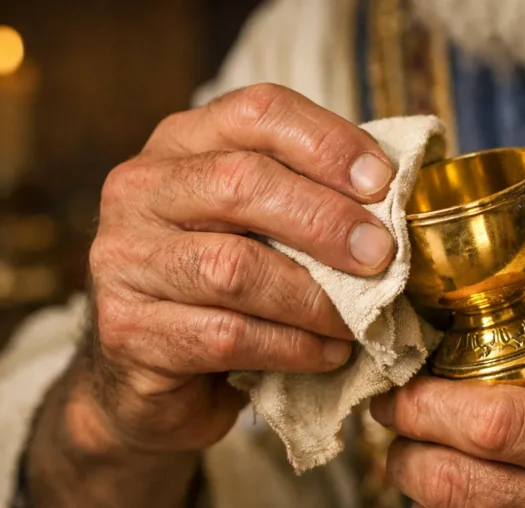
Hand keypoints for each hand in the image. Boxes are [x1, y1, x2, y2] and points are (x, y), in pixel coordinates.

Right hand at [83, 84, 395, 453]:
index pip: (257, 112)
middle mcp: (141, 189)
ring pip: (233, 267)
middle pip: (241, 182)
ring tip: (360, 320)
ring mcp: (125, 260)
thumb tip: (399, 202)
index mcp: (182, 144)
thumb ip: (311, 202)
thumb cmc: (225, 291)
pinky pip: (227, 334)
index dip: (327, 142)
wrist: (149, 377)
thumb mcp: (263, 229)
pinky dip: (293, 347)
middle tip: (381, 256)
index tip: (383, 184)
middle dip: (326, 221)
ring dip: (314, 298)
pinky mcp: (131, 330)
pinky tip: (328, 355)